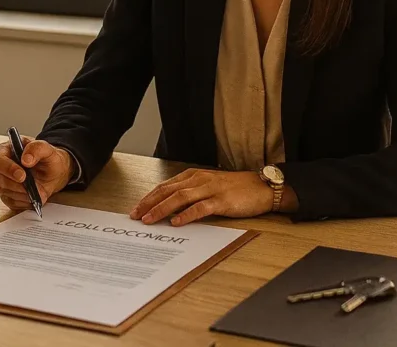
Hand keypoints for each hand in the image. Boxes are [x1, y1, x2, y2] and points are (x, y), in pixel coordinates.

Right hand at [0, 137, 72, 211]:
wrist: (54, 173)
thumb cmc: (48, 158)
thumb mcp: (47, 149)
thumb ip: (37, 148)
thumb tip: (26, 159)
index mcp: (7, 150)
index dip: (8, 169)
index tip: (22, 176)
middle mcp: (3, 166)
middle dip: (15, 185)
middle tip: (31, 187)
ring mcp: (4, 181)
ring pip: (5, 191)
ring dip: (22, 194)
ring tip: (38, 192)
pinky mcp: (8, 194)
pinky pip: (11, 202)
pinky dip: (23, 202)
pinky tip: (33, 197)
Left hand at [130, 168, 278, 225]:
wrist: (261, 187)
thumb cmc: (235, 188)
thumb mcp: (208, 186)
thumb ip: (191, 194)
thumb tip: (170, 208)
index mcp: (193, 176)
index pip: (165, 186)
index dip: (149, 197)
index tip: (136, 208)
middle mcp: (199, 180)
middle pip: (168, 191)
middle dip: (149, 203)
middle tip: (136, 215)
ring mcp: (210, 189)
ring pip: (180, 198)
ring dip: (162, 209)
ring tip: (149, 219)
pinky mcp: (221, 201)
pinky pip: (200, 208)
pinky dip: (186, 215)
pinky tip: (176, 222)